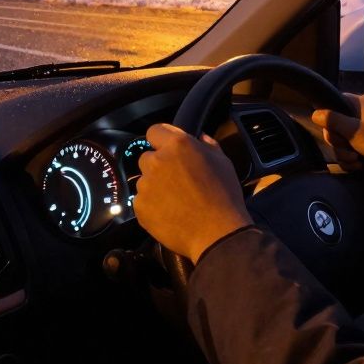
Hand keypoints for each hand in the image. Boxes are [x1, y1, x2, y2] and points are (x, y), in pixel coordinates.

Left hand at [134, 123, 253, 262]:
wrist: (216, 232)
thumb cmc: (224, 195)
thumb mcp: (223, 162)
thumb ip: (207, 145)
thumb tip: (199, 137)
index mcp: (178, 145)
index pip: (154, 131)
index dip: (161, 140)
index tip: (167, 150)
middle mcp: (157, 161)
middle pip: (148, 158)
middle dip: (159, 166)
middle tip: (176, 180)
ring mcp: (146, 184)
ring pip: (145, 180)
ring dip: (155, 187)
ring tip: (175, 201)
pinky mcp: (140, 206)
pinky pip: (142, 201)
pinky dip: (152, 206)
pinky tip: (170, 213)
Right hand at [312, 94, 363, 181]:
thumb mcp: (353, 131)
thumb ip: (332, 120)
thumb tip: (314, 113)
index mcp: (359, 102)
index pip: (333, 104)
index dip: (329, 121)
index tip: (335, 134)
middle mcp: (360, 111)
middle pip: (335, 125)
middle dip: (339, 143)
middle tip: (348, 150)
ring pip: (341, 139)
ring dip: (345, 153)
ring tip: (356, 160)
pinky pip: (350, 146)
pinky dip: (351, 157)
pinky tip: (358, 164)